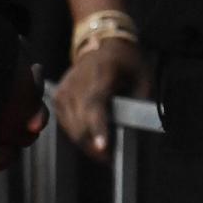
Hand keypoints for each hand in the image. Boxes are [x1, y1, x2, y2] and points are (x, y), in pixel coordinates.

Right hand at [54, 36, 150, 159]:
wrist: (102, 44)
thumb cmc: (126, 62)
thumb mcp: (143, 75)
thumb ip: (141, 101)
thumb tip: (140, 127)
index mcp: (102, 73)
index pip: (96, 104)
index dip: (98, 128)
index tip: (102, 147)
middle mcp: (78, 82)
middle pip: (81, 123)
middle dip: (95, 146)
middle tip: (111, 158)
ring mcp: (65, 90)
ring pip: (71, 128)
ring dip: (87, 143)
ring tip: (104, 150)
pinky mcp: (58, 97)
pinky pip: (66, 124)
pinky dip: (78, 134)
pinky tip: (91, 137)